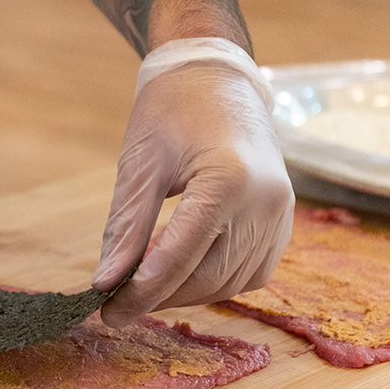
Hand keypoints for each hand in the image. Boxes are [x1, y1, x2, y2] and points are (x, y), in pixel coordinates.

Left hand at [92, 38, 293, 326]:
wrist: (215, 77)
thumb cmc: (171, 110)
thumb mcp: (140, 166)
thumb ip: (126, 229)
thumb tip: (106, 283)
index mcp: (229, 180)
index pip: (180, 257)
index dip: (141, 292)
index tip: (108, 311)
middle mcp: (266, 201)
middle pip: (207, 276)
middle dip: (159, 296)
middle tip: (116, 302)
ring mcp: (282, 213)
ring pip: (229, 282)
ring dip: (185, 292)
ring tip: (143, 285)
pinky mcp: (283, 221)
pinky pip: (250, 272)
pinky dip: (214, 281)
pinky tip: (180, 272)